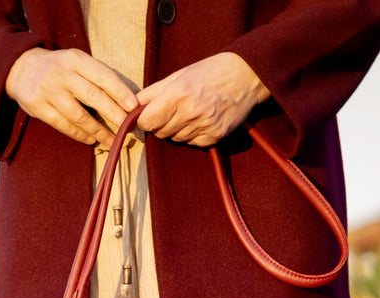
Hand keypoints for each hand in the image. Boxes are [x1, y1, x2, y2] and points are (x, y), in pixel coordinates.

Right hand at [6, 47, 139, 147]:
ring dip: (97, 130)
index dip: (120, 92)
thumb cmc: (57, 67)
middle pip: (93, 96)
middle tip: (127, 128)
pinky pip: (62, 124)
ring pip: (78, 115)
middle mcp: (62, 74)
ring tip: (111, 140)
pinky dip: (78, 134)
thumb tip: (122, 98)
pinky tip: (90, 139)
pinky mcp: (38, 107)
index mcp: (76, 59)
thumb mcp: (75, 61)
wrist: (20, 68)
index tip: (133, 107)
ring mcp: (49, 91)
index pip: (102, 76)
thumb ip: (93, 75)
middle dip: (113, 114)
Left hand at [137, 53, 269, 146]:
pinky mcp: (214, 136)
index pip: (147, 121)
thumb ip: (153, 92)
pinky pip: (192, 142)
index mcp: (179, 93)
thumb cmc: (211, 71)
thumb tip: (132, 106)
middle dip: (161, 123)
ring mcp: (204, 126)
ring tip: (191, 111)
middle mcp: (191, 112)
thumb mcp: (180, 74)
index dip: (145, 119)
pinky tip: (202, 118)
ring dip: (177, 129)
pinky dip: (192, 134)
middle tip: (174, 109)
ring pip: (175, 138)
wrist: (247, 75)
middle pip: (160, 132)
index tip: (149, 114)